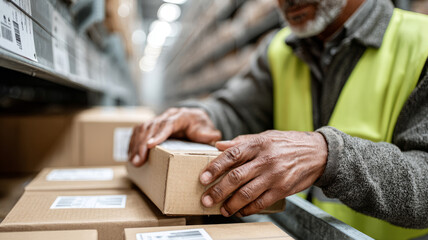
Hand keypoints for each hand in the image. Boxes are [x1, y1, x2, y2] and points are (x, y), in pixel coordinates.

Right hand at [128, 107, 221, 165]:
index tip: (150, 145)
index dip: (158, 134)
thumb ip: (209, 134)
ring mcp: (158, 119)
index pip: (168, 124)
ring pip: (142, 128)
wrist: (196, 118)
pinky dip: (133, 142)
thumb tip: (212, 137)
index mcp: (181, 116)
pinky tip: (131, 155)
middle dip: (142, 144)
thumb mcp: (208, 129)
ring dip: (135, 145)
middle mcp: (167, 115)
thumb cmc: (201, 126)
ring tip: (133, 161)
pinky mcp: (152, 125)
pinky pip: (138, 131)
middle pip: (151, 126)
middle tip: (138, 160)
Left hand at [199, 130, 326, 216]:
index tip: (203, 178)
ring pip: (247, 193)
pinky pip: (261, 203)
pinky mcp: (282, 189)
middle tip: (206, 199)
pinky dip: (248, 209)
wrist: (318, 153)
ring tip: (222, 209)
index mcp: (258, 144)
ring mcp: (274, 176)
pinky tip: (240, 211)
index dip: (215, 167)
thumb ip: (241, 142)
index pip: (231, 155)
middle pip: (236, 177)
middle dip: (218, 191)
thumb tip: (218, 145)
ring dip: (231, 204)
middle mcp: (265, 160)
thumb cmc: (288, 143)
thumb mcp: (265, 136)